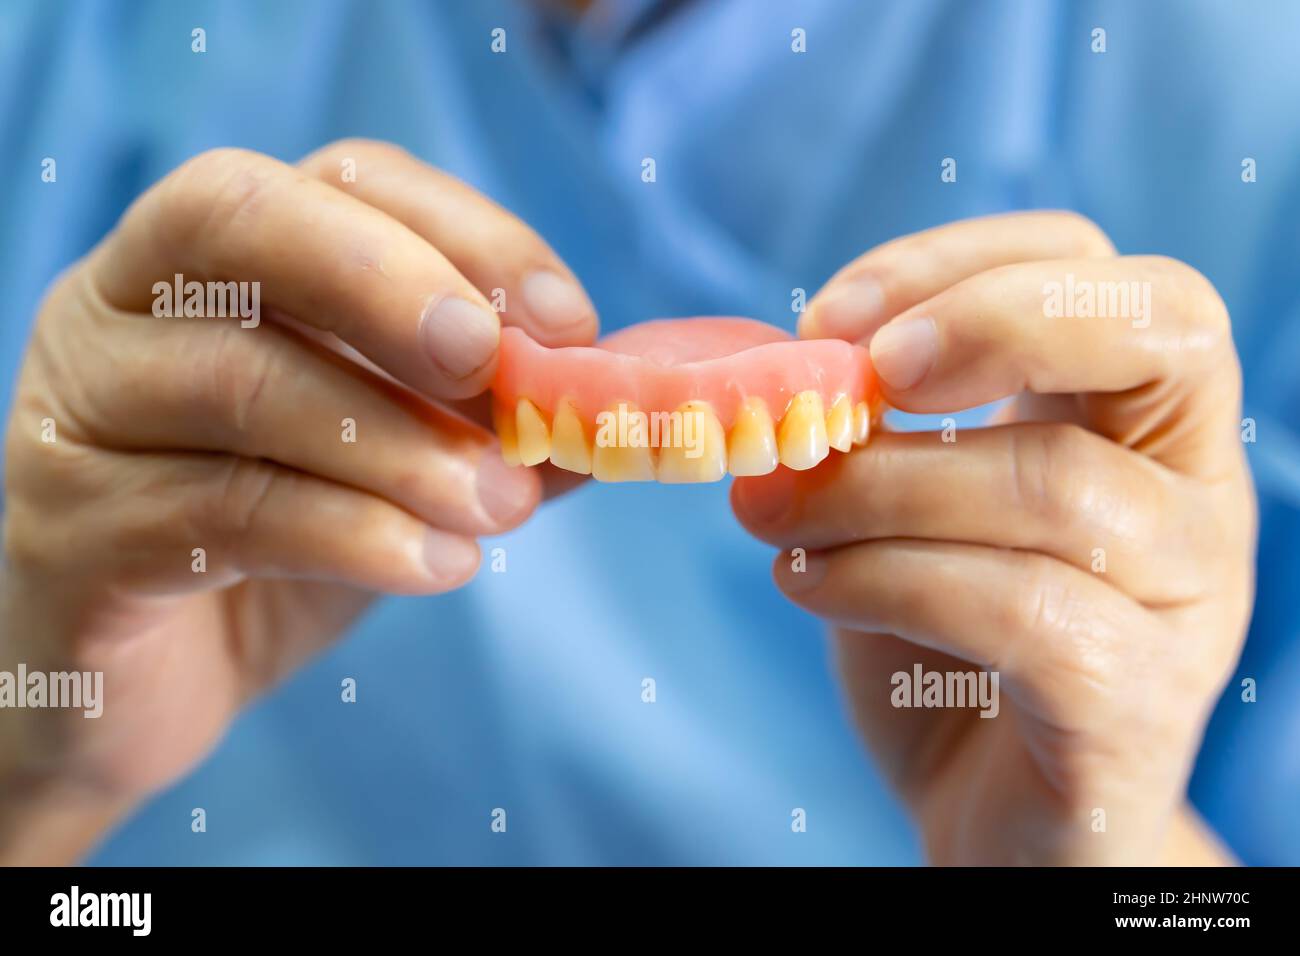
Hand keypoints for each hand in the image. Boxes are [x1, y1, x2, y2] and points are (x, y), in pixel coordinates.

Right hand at [0, 140, 596, 861]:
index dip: (463, 234)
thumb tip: (605, 407)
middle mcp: (124, 302)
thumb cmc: (282, 542)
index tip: (565, 322)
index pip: (340, 179)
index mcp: (216, 256)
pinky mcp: (70, 531)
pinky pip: (223, 510)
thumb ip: (486, 422)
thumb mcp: (396, 460)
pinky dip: (355, 535)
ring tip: (500, 508)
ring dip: (402, 444)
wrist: (154, 682)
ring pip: (242, 380)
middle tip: (498, 372)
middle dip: (393, 285)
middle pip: (241, 218)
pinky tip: (437, 566)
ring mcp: (80, 409)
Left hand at [733, 212, 1254, 864]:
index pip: (1103, 270)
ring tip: (771, 511)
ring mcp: (1185, 599)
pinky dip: (886, 582)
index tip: (827, 317)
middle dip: (982, 326)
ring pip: (1054, 486)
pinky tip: (806, 584)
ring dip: (876, 487)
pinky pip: (1023, 614)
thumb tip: (785, 367)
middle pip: (1152, 333)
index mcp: (1138, 418)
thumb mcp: (906, 509)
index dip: (965, 264)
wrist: (990, 812)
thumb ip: (874, 432)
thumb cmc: (943, 642)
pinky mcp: (1137, 705)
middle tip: (842, 382)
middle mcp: (1191, 490)